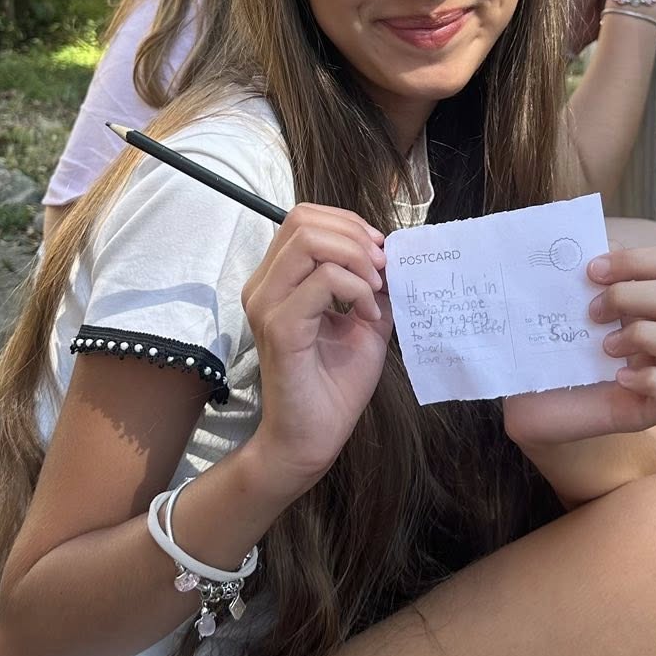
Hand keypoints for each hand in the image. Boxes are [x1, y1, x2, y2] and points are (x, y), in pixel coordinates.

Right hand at [241, 203, 392, 492]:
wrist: (312, 437)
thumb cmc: (334, 385)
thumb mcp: (364, 320)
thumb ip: (372, 284)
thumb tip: (393, 252)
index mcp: (277, 280)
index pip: (304, 218)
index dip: (348, 225)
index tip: (380, 255)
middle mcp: (263, 286)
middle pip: (303, 219)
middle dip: (355, 236)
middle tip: (382, 271)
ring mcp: (266, 305)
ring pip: (309, 240)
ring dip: (355, 259)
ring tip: (375, 291)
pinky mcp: (279, 327)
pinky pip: (322, 281)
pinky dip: (356, 290)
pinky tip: (367, 316)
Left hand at [503, 240, 655, 446]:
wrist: (520, 398)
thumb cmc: (542, 343)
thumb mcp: (554, 297)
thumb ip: (573, 262)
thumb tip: (596, 237)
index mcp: (645, 298)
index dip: (637, 260)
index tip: (591, 271)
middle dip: (632, 298)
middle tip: (591, 312)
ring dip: (648, 337)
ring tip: (606, 347)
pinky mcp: (651, 409)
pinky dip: (655, 382)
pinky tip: (619, 378)